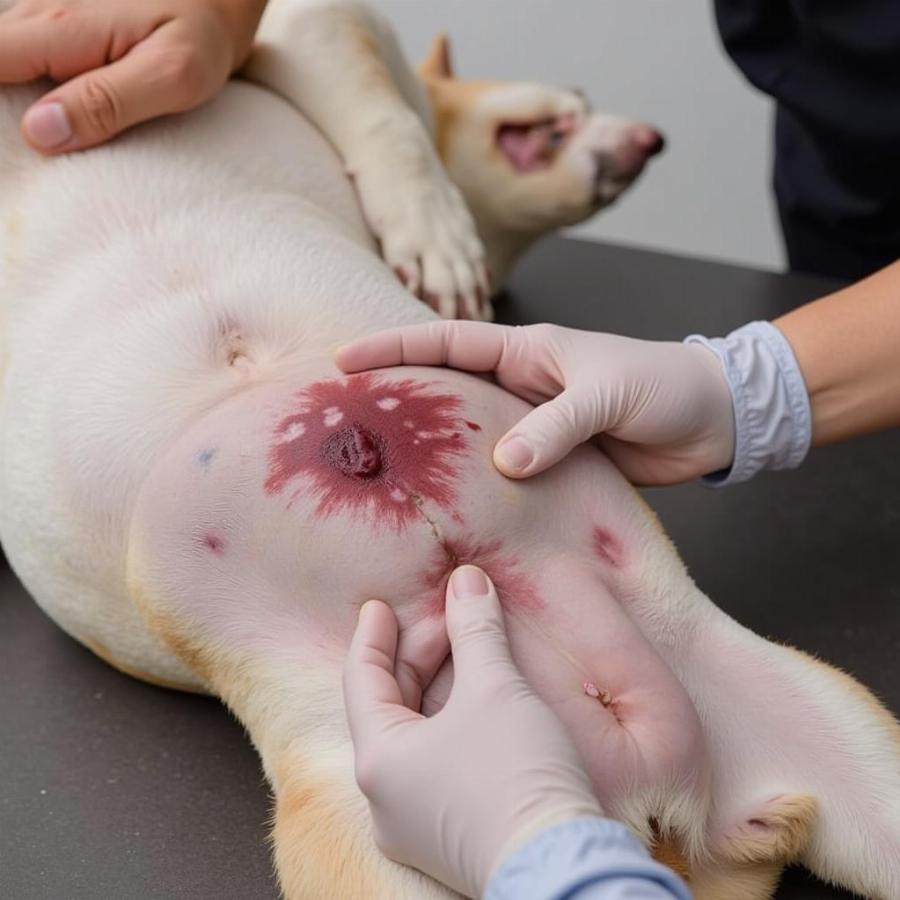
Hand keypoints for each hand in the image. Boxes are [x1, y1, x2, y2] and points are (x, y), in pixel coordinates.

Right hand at [0, 0, 266, 152]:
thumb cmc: (203, 33)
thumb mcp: (172, 75)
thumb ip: (106, 104)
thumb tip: (39, 135)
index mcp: (61, 29)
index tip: (10, 154)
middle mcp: (41, 13)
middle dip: (3, 110)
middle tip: (30, 159)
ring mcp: (46, 13)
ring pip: (5, 57)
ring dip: (15, 99)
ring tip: (47, 139)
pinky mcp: (59, 21)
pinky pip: (25, 52)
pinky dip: (31, 83)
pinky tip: (61, 112)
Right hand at [336, 320, 734, 484]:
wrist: (713, 420)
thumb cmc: (665, 386)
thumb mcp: (608, 395)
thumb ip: (556, 426)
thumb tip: (504, 463)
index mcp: (526, 352)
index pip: (446, 342)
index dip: (393, 348)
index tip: (343, 359)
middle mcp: (520, 387)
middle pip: (445, 390)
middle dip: (397, 399)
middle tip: (346, 420)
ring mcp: (533, 427)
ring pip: (469, 437)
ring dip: (434, 452)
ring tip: (385, 472)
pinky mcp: (551, 463)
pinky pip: (502, 474)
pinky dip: (476, 487)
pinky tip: (451, 508)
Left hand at [343, 565, 601, 898]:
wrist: (563, 868)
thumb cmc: (515, 773)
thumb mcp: (494, 687)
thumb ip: (474, 628)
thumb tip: (466, 580)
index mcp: (378, 760)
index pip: (362, 680)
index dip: (373, 635)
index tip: (378, 605)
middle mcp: (385, 798)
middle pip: (391, 706)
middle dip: (419, 655)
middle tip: (449, 619)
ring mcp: (415, 823)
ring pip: (417, 734)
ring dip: (440, 687)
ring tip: (468, 651)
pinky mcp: (449, 836)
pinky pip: (437, 762)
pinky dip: (453, 722)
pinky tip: (481, 701)